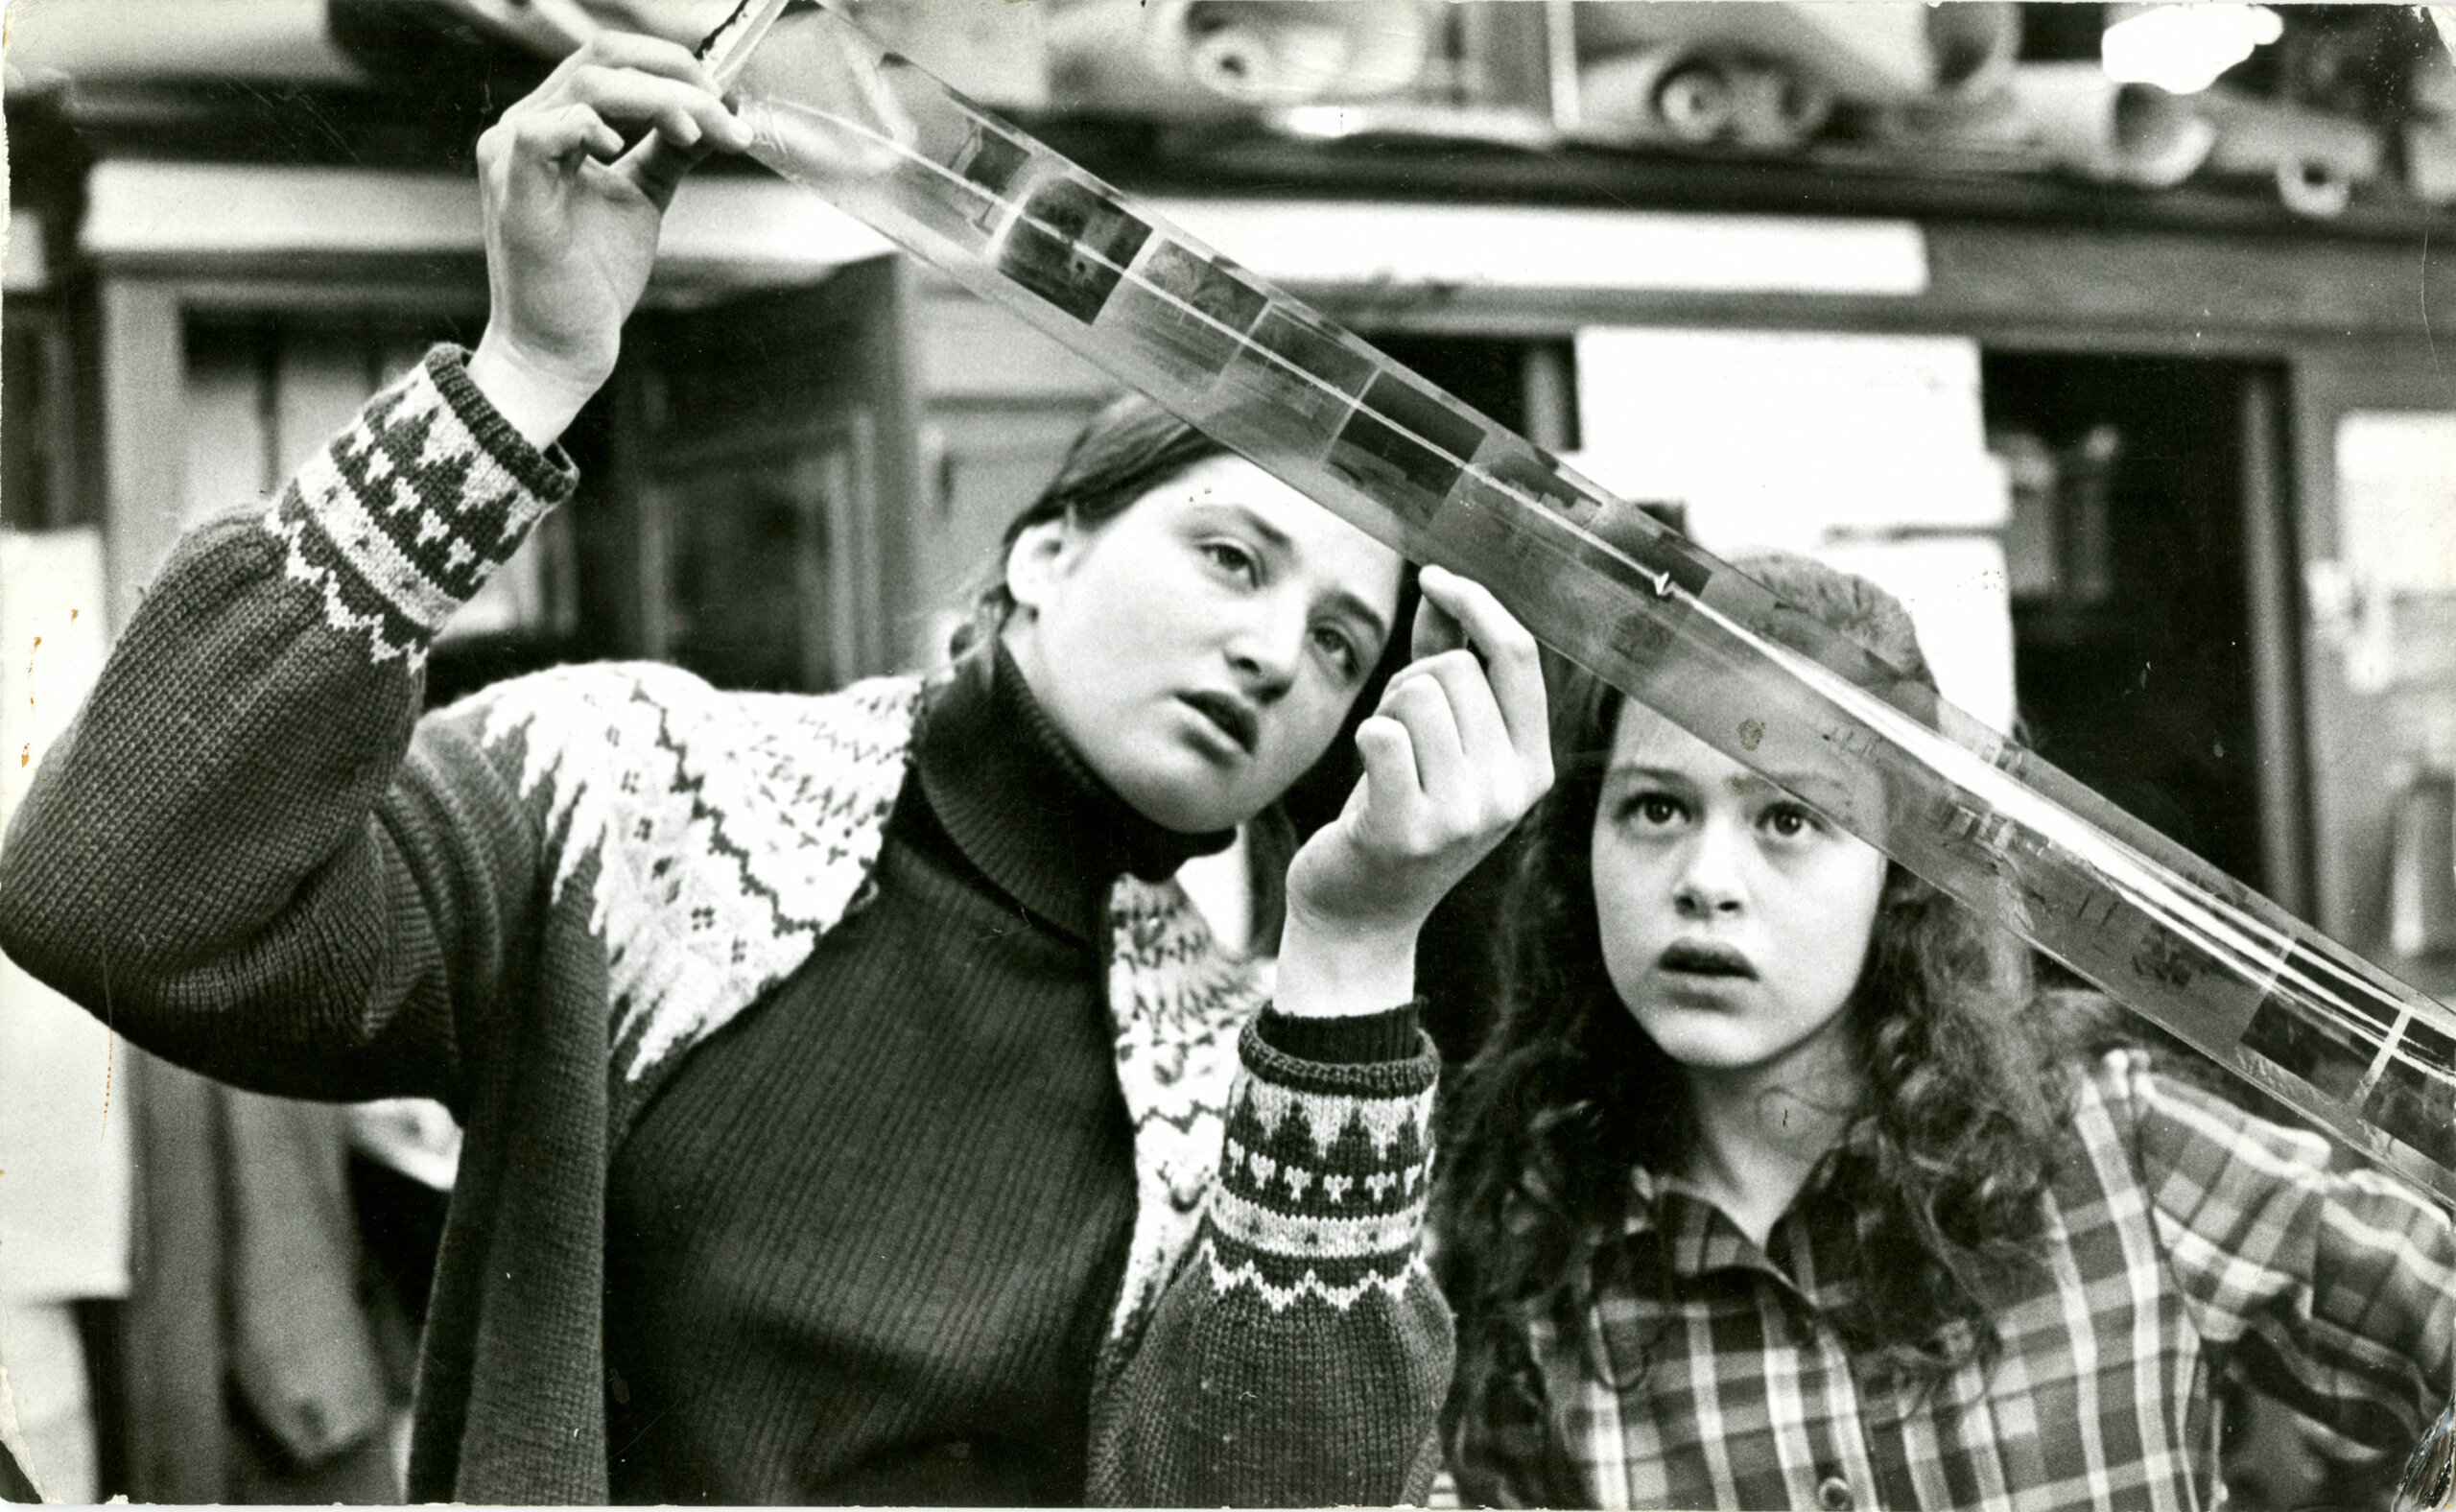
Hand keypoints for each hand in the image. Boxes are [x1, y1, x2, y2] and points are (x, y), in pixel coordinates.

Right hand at [468, 33, 754, 438]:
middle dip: (675, 77)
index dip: (671, 67)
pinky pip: (543, 132)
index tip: (724, 101)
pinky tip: (621, 150)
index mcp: (552, 122)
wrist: (563, 345)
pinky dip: (590, 127)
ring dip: (657, 101)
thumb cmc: (592, 276)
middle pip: (602, 58)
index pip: (610, 59)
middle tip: (722, 112)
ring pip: (586, 85)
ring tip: (697, 133)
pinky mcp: (513, 191)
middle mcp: (525, 126)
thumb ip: (670, 151)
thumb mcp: (643, 195)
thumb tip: (717, 114)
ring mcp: (512, 155)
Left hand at [1277, 565, 1553, 1016]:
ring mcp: (1465, 816)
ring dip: (1385, 712)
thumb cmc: (1398, 815)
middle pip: (1455, 669)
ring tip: (1384, 763)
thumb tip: (1439, 588)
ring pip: (1416, 693)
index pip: (1519, 657)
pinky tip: (1367, 779)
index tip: (1435, 579)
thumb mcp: (1441, 747)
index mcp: (1534, 768)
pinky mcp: (1409, 831)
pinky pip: (1382, 734)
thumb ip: (1446, 666)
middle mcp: (1511, 792)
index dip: (1478, 605)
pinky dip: (1365, 737)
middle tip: (1397, 739)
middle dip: (1411, 681)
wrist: (1361, 916)